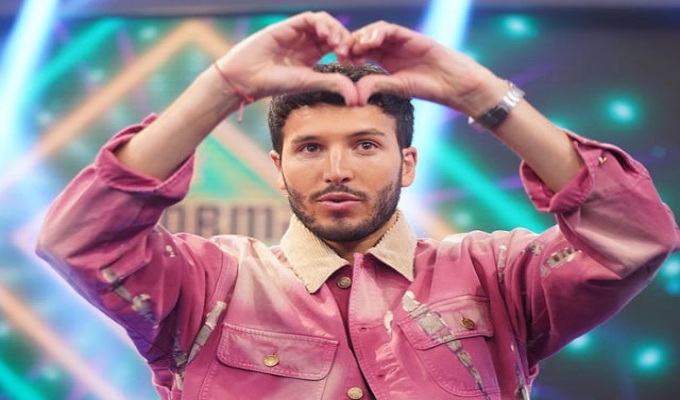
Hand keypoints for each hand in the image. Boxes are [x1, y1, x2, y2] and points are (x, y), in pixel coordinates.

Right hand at [215, 11, 359, 104]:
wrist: (247, 78)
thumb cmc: (274, 83)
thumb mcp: (309, 82)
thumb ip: (332, 84)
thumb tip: (356, 97)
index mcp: (313, 57)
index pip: (337, 47)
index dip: (349, 51)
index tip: (355, 63)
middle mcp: (307, 43)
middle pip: (334, 32)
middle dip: (345, 40)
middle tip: (348, 53)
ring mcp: (298, 33)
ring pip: (325, 22)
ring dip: (335, 30)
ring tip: (337, 45)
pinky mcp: (289, 25)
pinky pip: (310, 18)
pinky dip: (322, 24)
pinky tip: (326, 36)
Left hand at [349, 21, 504, 113]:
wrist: (452, 83)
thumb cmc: (427, 87)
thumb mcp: (396, 88)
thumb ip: (377, 85)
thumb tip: (355, 94)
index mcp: (384, 60)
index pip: (361, 52)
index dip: (349, 55)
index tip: (339, 63)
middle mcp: (390, 48)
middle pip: (365, 39)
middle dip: (351, 43)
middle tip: (341, 52)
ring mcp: (400, 41)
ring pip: (375, 31)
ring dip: (362, 37)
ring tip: (354, 48)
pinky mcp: (410, 36)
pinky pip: (391, 30)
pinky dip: (378, 33)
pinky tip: (370, 42)